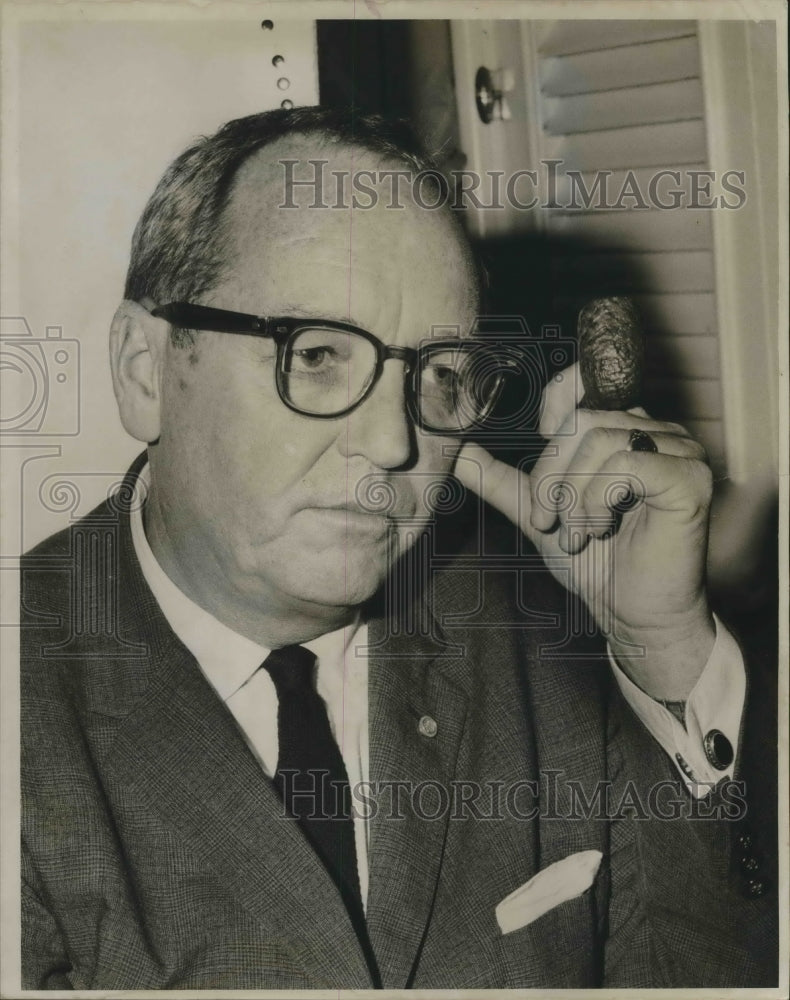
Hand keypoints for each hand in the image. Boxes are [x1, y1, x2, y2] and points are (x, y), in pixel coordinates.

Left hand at [453, 364, 715, 699]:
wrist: (630, 613)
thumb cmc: (593, 564)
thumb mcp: (534, 513)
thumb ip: (498, 480)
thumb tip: (456, 452)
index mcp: (621, 430)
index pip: (582, 383)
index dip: (551, 408)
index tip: (540, 466)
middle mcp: (655, 431)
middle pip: (581, 419)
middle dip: (550, 475)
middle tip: (547, 521)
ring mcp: (679, 451)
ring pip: (600, 441)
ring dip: (573, 497)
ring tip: (577, 534)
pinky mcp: (690, 477)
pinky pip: (626, 465)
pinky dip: (599, 500)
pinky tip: (600, 530)